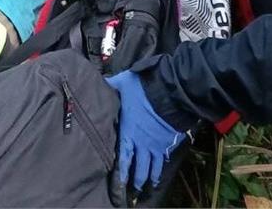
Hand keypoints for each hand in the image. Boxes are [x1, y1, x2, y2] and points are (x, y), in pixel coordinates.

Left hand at [106, 70, 184, 191]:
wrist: (170, 91)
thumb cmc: (143, 88)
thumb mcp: (123, 83)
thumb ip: (112, 85)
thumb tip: (101, 81)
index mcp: (128, 132)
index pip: (123, 157)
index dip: (121, 172)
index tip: (118, 184)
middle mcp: (142, 143)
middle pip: (139, 167)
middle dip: (136, 180)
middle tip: (133, 189)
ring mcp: (156, 144)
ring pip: (152, 167)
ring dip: (149, 178)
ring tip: (146, 187)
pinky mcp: (168, 142)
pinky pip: (164, 160)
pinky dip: (161, 169)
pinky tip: (160, 175)